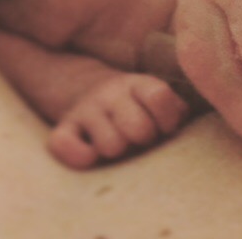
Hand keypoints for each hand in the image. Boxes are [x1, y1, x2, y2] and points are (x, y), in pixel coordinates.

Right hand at [48, 74, 188, 168]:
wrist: (88, 90)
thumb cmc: (135, 105)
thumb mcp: (156, 99)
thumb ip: (175, 109)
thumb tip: (179, 118)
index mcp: (138, 84)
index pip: (160, 97)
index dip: (168, 119)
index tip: (165, 127)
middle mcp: (110, 94)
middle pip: (139, 129)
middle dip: (144, 140)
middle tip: (139, 137)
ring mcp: (85, 110)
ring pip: (111, 146)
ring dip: (118, 152)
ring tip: (119, 144)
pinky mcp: (62, 129)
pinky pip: (66, 147)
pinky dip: (81, 157)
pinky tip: (92, 155)